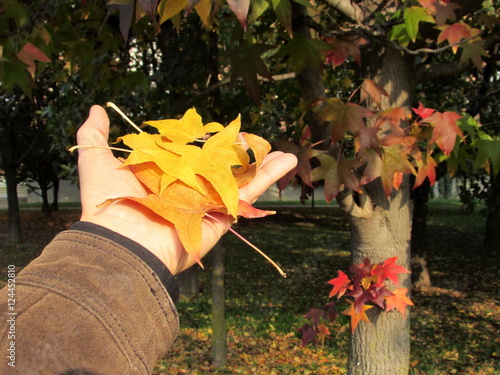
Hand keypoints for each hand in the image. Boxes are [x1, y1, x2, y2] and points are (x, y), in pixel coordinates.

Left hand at [76, 105, 296, 274]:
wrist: (122, 239)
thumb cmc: (109, 201)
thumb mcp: (97, 159)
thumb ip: (95, 134)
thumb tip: (97, 107)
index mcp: (165, 177)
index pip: (190, 155)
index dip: (205, 142)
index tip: (217, 129)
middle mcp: (189, 189)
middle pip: (221, 167)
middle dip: (238, 155)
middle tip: (251, 140)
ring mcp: (208, 202)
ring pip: (241, 179)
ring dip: (262, 164)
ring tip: (282, 151)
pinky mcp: (223, 215)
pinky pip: (249, 194)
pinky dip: (269, 177)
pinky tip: (286, 161)